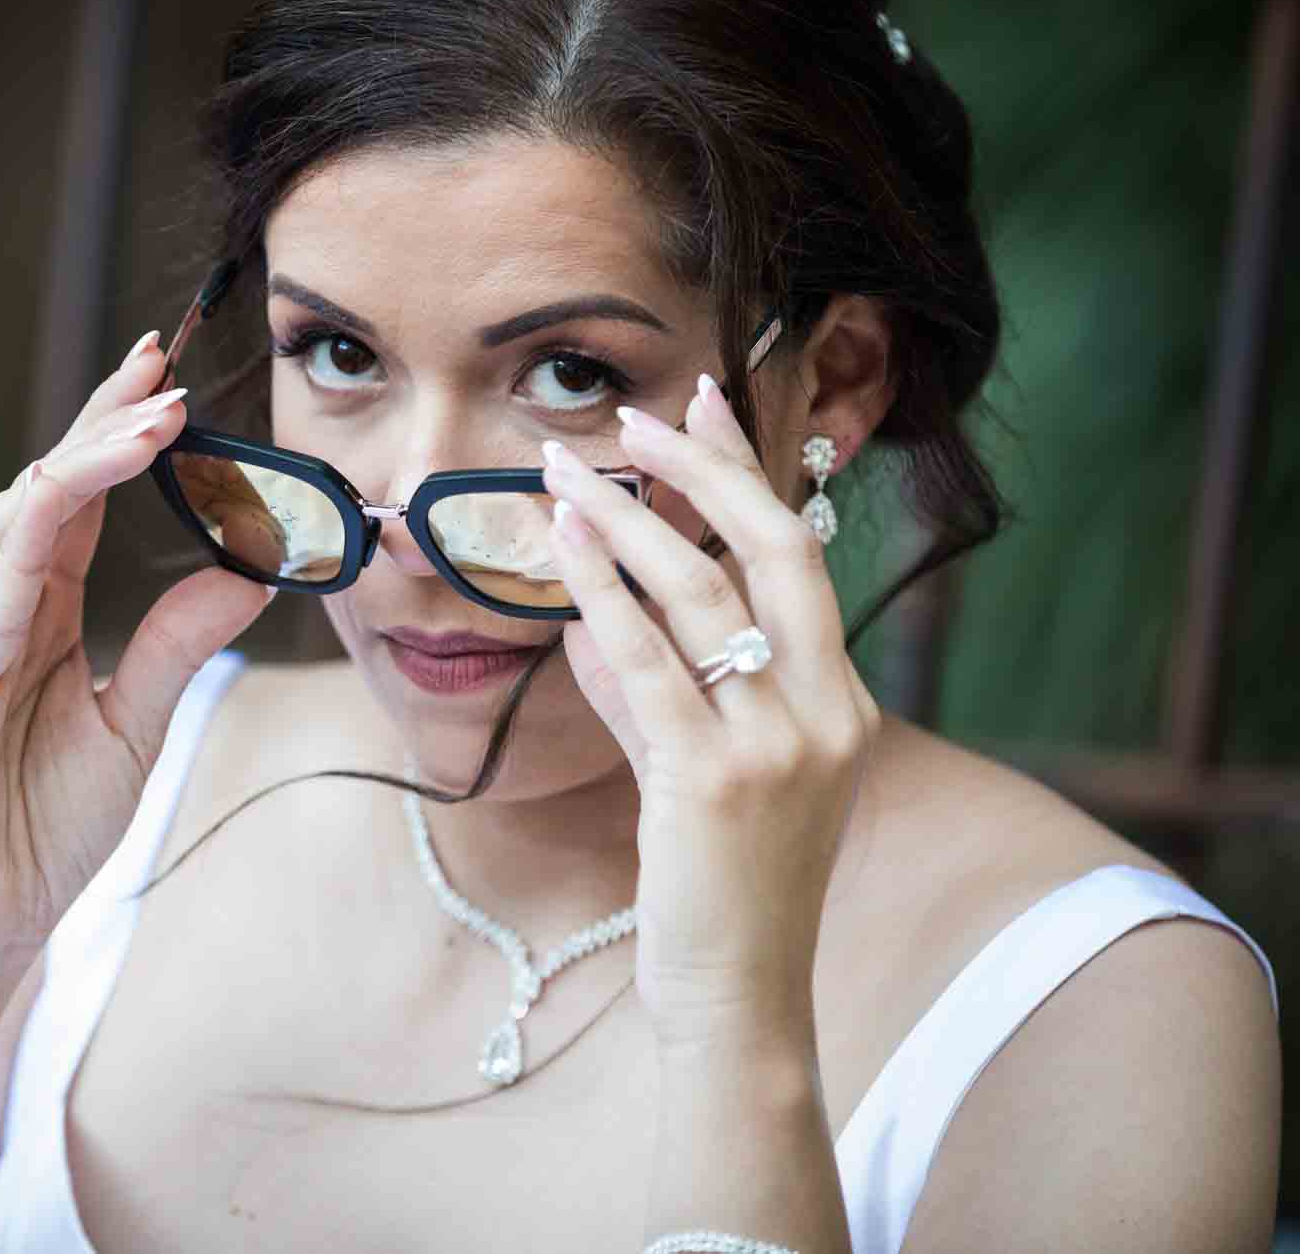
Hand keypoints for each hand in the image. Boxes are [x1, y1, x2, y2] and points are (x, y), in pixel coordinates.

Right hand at [0, 332, 273, 977]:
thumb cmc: (41, 826)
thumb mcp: (137, 723)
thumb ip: (178, 642)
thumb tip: (254, 569)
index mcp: (39, 612)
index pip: (78, 501)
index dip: (118, 437)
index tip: (169, 380)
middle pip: (44, 486)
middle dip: (99, 421)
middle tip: (158, 364)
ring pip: (12, 521)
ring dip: (79, 461)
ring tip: (146, 418)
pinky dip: (27, 538)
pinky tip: (70, 494)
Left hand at [538, 377, 880, 1051]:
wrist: (740, 996)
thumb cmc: (720, 886)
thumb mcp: (697, 770)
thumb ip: (654, 692)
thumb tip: (594, 615)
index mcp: (840, 702)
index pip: (798, 557)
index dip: (750, 474)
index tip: (706, 406)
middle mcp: (826, 711)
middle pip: (774, 549)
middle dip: (702, 469)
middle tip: (634, 416)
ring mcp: (779, 745)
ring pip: (703, 595)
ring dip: (626, 521)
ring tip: (564, 472)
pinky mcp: (714, 780)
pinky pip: (651, 663)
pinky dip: (603, 596)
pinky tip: (561, 548)